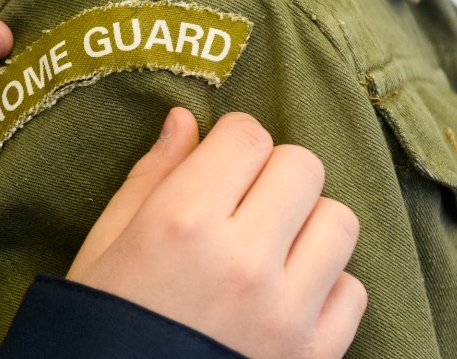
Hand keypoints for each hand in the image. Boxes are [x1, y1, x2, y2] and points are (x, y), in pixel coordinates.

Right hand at [67, 109, 365, 358]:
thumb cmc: (103, 324)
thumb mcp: (105, 246)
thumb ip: (150, 178)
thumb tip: (184, 120)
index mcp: (180, 222)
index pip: (248, 137)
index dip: (233, 142)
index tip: (220, 163)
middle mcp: (241, 260)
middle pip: (302, 167)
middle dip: (273, 175)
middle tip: (245, 203)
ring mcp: (285, 311)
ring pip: (338, 222)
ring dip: (307, 226)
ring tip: (271, 249)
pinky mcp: (314, 355)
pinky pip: (353, 290)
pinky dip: (325, 289)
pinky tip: (285, 298)